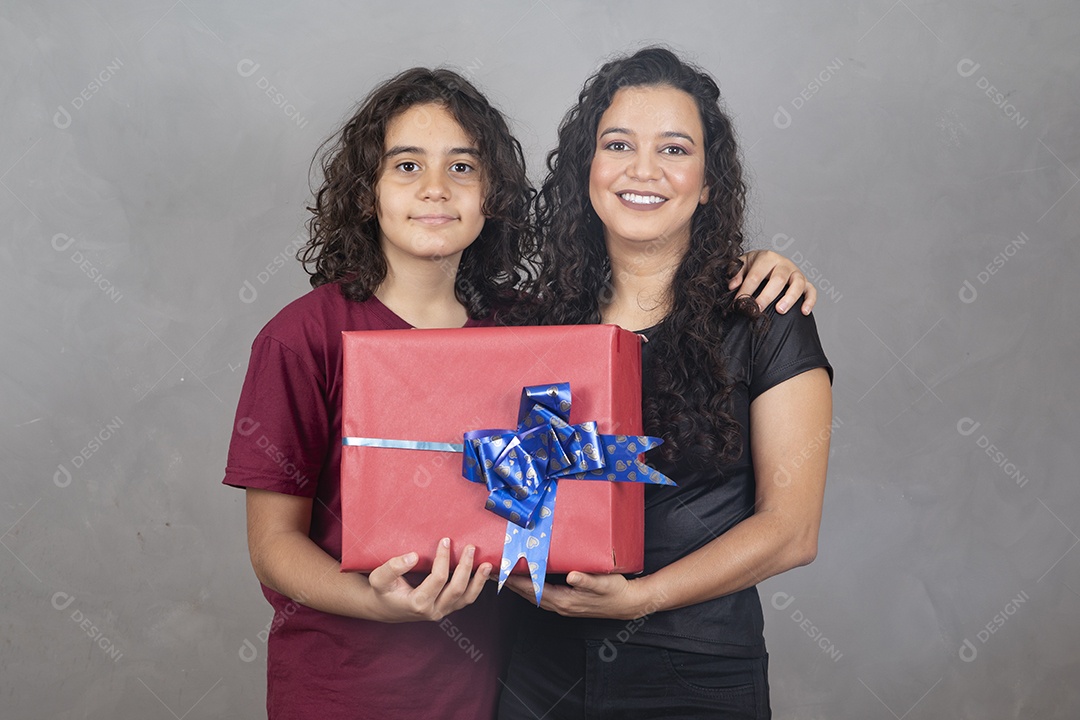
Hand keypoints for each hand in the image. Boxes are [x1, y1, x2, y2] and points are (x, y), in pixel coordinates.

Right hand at [366, 538, 490, 622]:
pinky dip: (477, 586)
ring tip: (487, 564)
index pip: (438, 579)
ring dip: (478, 580)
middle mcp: (433, 610)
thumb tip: (413, 556)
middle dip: (465, 567)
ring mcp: (443, 610)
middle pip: (457, 589)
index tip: (445, 540)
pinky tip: (484, 573)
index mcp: (418, 603)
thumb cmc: (383, 591)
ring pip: (466, 598)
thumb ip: (393, 567)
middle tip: (470, 547)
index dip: (443, 559)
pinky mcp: (448, 608)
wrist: (385, 608)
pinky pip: (466, 599)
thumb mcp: (379, 578)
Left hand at [503, 571, 644, 620]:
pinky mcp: (567, 603)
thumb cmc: (616, 591)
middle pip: (527, 594)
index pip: (532, 589)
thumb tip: (572, 576)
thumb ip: (587, 580)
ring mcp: (563, 606)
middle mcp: (560, 605)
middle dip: (508, 583)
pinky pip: (541, 595)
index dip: (514, 580)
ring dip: (516, 586)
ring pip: (532, 596)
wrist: (628, 604)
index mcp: (564, 600)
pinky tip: (525, 580)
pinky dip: (528, 588)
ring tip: (501, 575)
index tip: (499, 571)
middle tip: (491, 571)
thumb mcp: (603, 583)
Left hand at [730, 250, 817, 314]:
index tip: (739, 303)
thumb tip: (733, 285)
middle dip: (767, 296)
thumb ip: (736, 273)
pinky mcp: (805, 282)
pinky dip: (810, 300)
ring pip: (797, 283)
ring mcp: (796, 272)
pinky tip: (804, 312)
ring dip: (790, 297)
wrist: (769, 261)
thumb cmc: (755, 265)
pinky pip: (811, 290)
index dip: (746, 290)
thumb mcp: (743, 264)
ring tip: (780, 310)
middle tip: (757, 310)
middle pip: (778, 279)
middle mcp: (784, 263)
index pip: (756, 275)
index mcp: (767, 257)